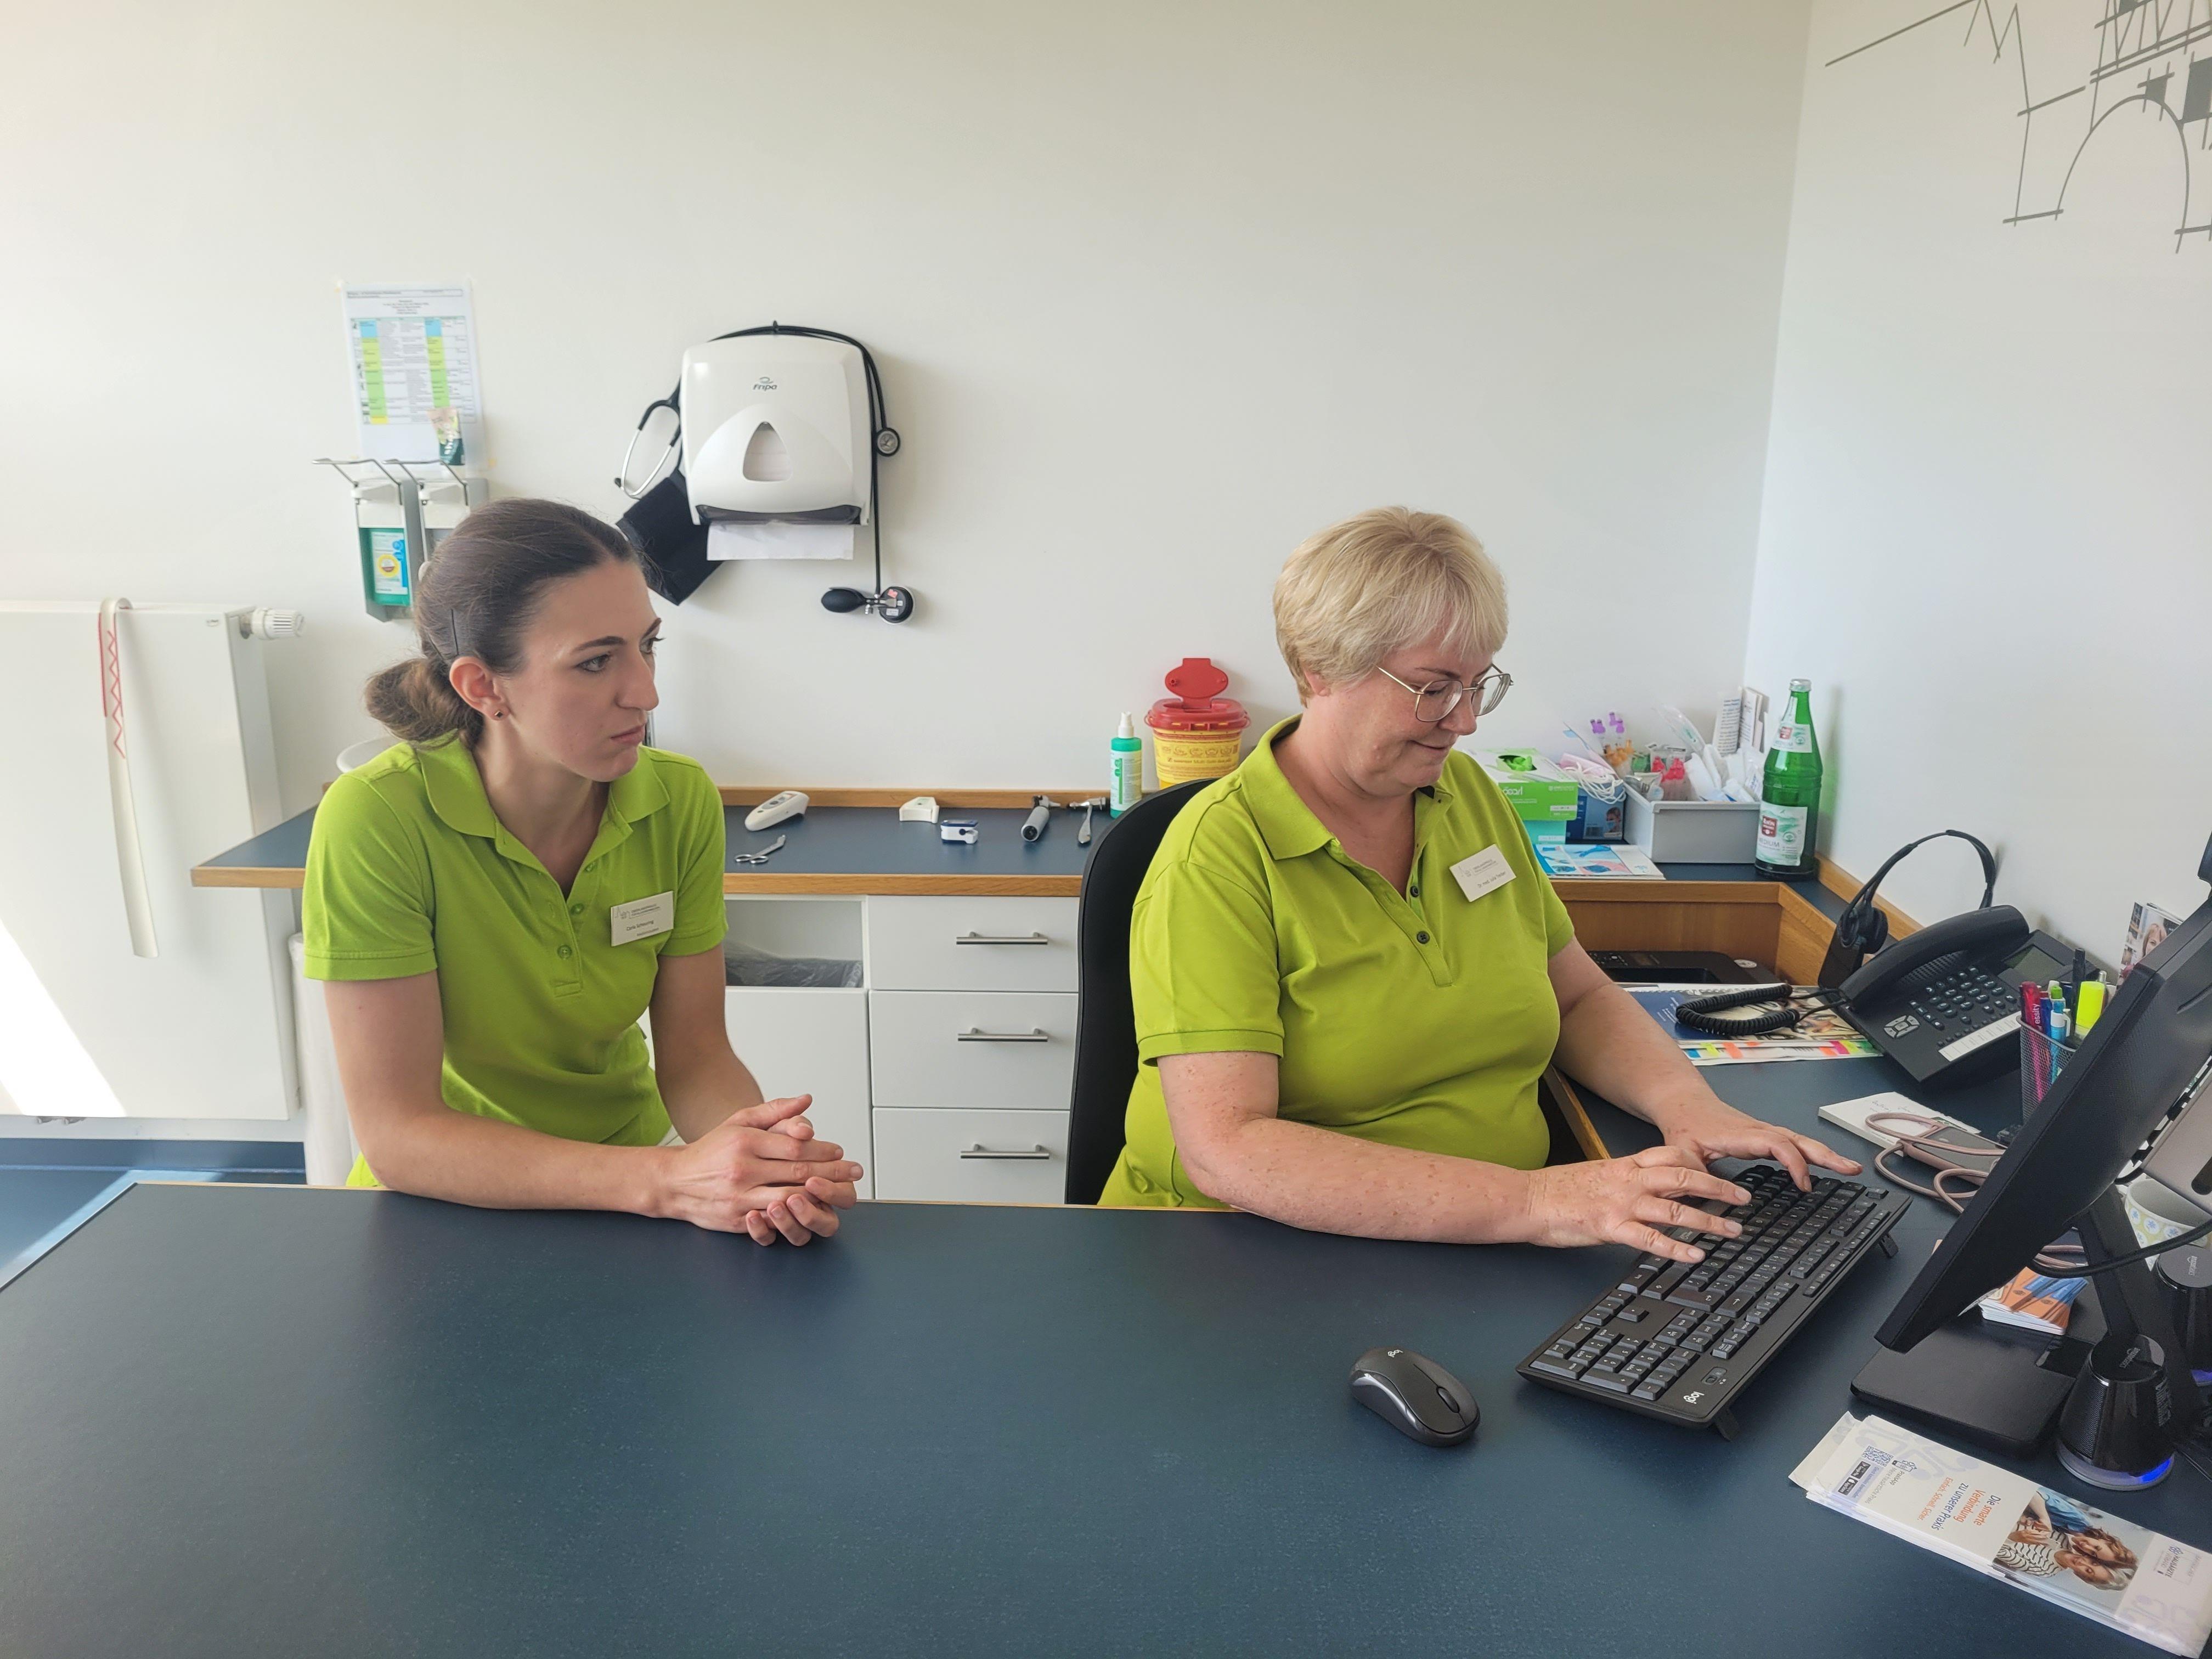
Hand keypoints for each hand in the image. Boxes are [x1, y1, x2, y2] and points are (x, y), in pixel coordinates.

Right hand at [653, 1095, 862, 1240]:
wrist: (675, 1182)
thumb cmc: (711, 1149)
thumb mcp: (739, 1121)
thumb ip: (775, 1111)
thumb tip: (807, 1100)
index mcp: (744, 1141)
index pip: (794, 1145)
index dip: (822, 1149)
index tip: (839, 1151)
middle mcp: (742, 1169)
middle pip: (798, 1172)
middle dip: (832, 1172)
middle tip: (854, 1172)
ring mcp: (739, 1197)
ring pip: (789, 1197)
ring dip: (820, 1195)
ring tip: (841, 1191)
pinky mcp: (737, 1219)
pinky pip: (773, 1219)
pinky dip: (796, 1215)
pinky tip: (814, 1210)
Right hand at [1521, 1146, 1752, 1262]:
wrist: (1526, 1199)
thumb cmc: (1556, 1190)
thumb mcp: (1596, 1174)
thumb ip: (1624, 1178)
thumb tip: (1646, 1186)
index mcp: (1624, 1165)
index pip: (1672, 1155)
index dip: (1701, 1162)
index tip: (1721, 1171)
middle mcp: (1628, 1181)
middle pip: (1684, 1178)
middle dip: (1719, 1187)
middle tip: (1743, 1198)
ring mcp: (1621, 1204)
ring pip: (1676, 1209)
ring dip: (1709, 1220)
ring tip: (1733, 1231)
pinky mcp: (1611, 1228)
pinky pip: (1651, 1239)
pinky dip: (1677, 1248)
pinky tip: (1696, 1256)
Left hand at [1651, 1090, 1860, 1190]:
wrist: (1683, 1103)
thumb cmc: (1684, 1126)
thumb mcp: (1681, 1152)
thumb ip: (1692, 1175)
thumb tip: (1705, 1197)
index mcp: (1740, 1135)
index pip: (1776, 1144)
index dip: (1795, 1163)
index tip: (1804, 1185)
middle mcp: (1756, 1131)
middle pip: (1798, 1140)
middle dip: (1826, 1155)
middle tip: (1851, 1169)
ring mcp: (1762, 1132)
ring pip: (1799, 1140)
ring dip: (1825, 1153)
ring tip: (1850, 1167)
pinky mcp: (1762, 1136)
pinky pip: (1792, 1143)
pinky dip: (1812, 1153)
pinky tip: (1825, 1163)